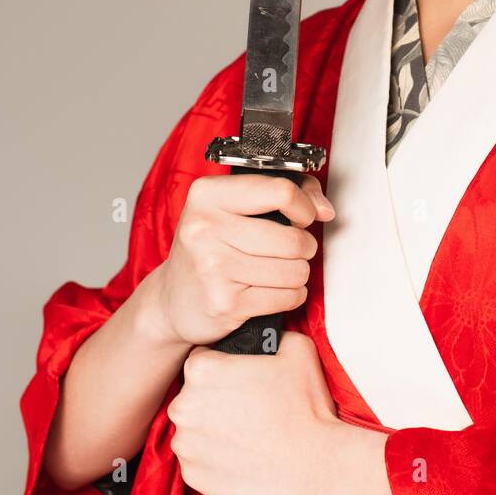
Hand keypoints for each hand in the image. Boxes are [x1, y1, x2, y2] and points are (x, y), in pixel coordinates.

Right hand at [151, 172, 334, 347]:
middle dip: (303, 246)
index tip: (305, 215)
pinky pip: (286, 297)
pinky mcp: (225, 303)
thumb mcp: (233, 207)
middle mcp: (205, 228)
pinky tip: (272, 290)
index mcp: (208, 195)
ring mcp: (214, 267)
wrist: (172, 300)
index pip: (280, 191)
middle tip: (288, 249)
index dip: (304, 206)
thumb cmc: (210, 247)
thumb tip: (323, 208)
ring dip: (297, 273)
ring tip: (278, 270)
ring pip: (295, 270)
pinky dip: (290, 296)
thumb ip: (285, 193)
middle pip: (293, 237)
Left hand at [166, 330, 339, 494]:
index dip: (222, 366)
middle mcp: (184, 406)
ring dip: (212, 429)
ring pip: (193, 428)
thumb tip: (270, 335)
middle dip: (214, 398)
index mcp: (203, 371)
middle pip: (193, 395)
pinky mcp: (193, 475)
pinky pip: (197, 459)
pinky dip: (214, 457)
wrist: (315, 465)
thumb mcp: (297, 349)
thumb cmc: (306, 406)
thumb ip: (273, 335)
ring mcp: (186, 444)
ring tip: (248, 433)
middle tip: (248, 407)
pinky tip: (243, 454)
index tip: (240, 379)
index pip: (200, 359)